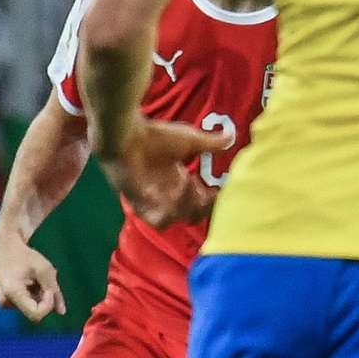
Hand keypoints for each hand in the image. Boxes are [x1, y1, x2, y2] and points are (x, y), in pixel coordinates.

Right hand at [0, 230, 63, 319]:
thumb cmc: (25, 256)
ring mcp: (3, 302)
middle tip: (41, 280)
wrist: (4, 247)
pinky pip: (26, 303)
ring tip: (33, 277)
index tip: (49, 290)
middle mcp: (4, 301)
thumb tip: (62, 312)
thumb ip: (55, 291)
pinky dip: (32, 293)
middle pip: (34, 311)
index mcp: (12, 293)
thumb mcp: (44, 270)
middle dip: (43, 298)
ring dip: (38, 294)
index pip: (36, 315)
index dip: (48, 305)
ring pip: (32, 307)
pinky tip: (28, 280)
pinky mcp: (6, 300)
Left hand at [99, 120, 220, 228]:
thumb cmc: (155, 136)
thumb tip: (233, 135)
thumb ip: (212, 143)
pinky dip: (170, 214)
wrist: (125, 137)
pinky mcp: (141, 205)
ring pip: (177, 219)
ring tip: (187, 190)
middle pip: (190, 214)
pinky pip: (159, 221)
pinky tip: (174, 197)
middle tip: (206, 193)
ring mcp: (153, 200)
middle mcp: (167, 192)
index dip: (211, 199)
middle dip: (202, 206)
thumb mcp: (191, 140)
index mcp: (177, 179)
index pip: (199, 200)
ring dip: (187, 209)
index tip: (219, 190)